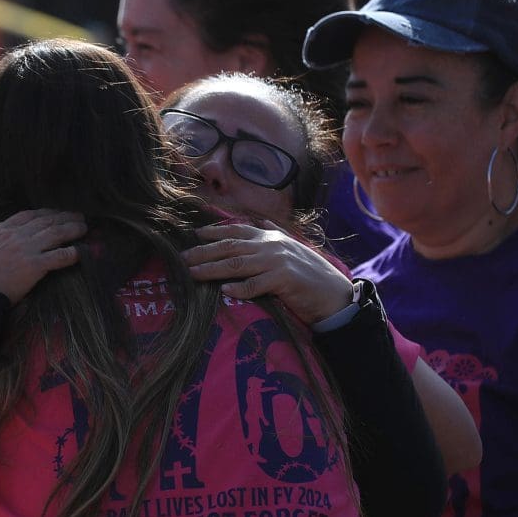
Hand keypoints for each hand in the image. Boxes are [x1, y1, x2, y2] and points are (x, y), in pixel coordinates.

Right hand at [0, 209, 86, 302]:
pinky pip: (58, 257)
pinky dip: (71, 253)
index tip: (53, 213)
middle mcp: (14, 235)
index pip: (26, 216)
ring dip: (72, 229)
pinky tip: (81, 252)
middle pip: (45, 221)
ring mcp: (25, 250)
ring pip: (55, 234)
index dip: (43, 213)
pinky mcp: (33, 267)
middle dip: (62, 217)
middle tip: (77, 215)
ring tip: (84, 227)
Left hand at [181, 222, 352, 323]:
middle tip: (183, 258)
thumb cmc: (311, 273)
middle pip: (230, 248)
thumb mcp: (292, 247)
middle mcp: (271, 245)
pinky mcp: (284, 280)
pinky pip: (256, 285)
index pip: (236, 231)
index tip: (195, 235)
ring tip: (193, 273)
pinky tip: (225, 291)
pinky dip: (240, 288)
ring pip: (237, 265)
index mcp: (271, 237)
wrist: (334, 294)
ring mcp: (277, 262)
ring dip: (212, 269)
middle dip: (204, 252)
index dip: (214, 232)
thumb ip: (275, 234)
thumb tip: (261, 222)